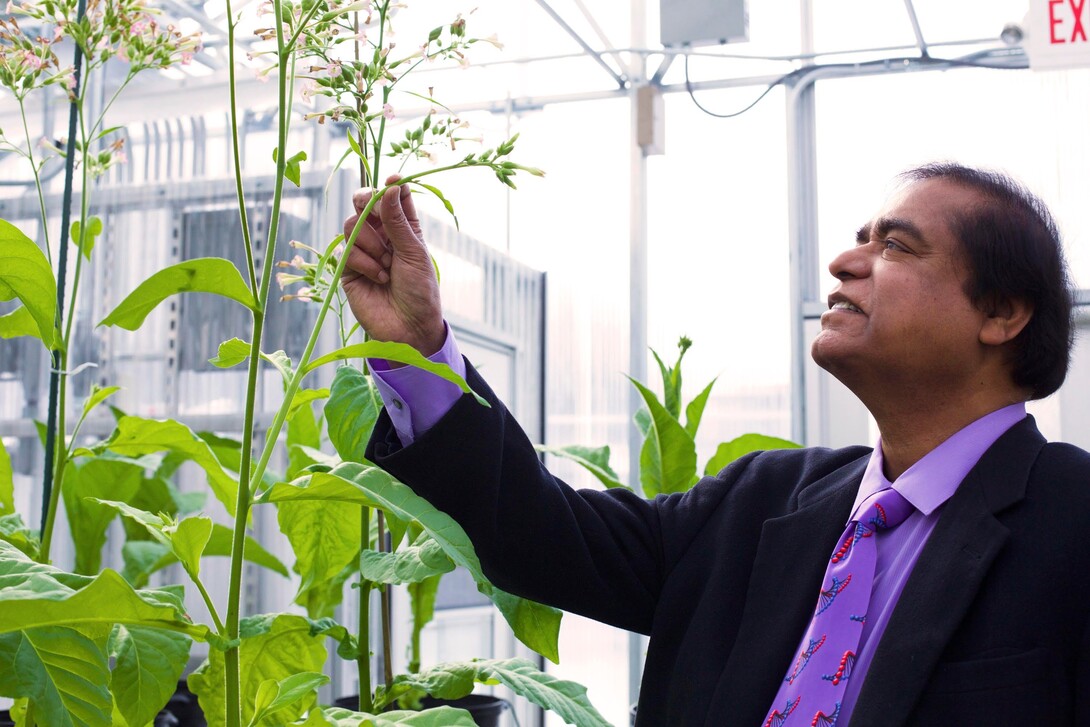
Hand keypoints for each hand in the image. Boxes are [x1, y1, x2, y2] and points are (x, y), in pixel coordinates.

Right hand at [341, 175, 444, 355]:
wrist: (409, 327)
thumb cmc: (420, 290)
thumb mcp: (413, 252)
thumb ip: (398, 220)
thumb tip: (390, 185)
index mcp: (403, 227)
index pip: (392, 195)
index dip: (390, 186)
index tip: (392, 182)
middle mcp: (381, 235)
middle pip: (363, 202)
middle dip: (370, 206)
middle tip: (379, 219)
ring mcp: (363, 250)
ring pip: (352, 224)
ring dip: (371, 243)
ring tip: (387, 266)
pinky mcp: (348, 268)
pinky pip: (346, 250)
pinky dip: (364, 262)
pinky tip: (378, 278)